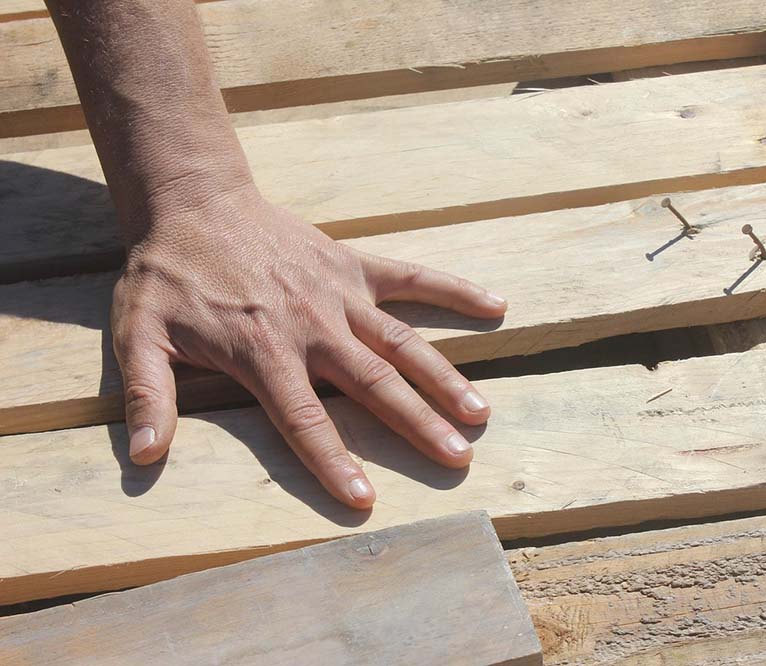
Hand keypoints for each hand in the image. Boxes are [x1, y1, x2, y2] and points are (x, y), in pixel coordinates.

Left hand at [111, 185, 506, 508]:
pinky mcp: (354, 267)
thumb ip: (148, 397)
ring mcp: (341, 295)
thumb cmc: (169, 275)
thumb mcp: (139, 336)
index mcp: (264, 352)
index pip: (305, 419)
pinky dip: (455, 292)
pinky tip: (495, 306)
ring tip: (480, 411)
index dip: (334, 462)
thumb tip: (144, 458)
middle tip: (458, 458)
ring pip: (404, 342)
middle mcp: (313, 328)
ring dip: (444, 377)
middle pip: (374, 384)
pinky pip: (414, 279)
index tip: (366, 499)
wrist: (197, 202)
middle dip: (418, 424)